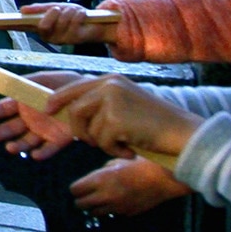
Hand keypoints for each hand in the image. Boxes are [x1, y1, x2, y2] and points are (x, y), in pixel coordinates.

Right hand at [0, 71, 83, 158]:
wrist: (87, 94)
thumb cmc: (63, 83)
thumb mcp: (44, 78)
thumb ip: (30, 86)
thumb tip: (21, 98)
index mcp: (24, 101)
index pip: (3, 108)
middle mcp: (31, 118)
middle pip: (11, 127)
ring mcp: (43, 129)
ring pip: (26, 140)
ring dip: (17, 145)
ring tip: (10, 147)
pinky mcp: (58, 139)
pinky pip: (48, 149)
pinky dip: (41, 153)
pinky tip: (34, 155)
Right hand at [23, 2, 115, 45]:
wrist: (94, 22)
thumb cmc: (71, 15)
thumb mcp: (55, 7)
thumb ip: (40, 8)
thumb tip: (22, 10)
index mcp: (40, 28)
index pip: (22, 27)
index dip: (10, 25)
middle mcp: (48, 36)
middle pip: (43, 25)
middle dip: (52, 13)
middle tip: (58, 9)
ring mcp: (61, 40)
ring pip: (61, 21)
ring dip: (69, 11)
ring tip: (74, 10)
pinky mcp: (75, 40)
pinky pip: (74, 22)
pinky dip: (79, 14)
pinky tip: (82, 14)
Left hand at [43, 74, 202, 160]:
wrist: (182, 132)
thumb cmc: (156, 123)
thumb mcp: (125, 103)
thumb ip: (101, 103)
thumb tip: (73, 113)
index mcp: (110, 80)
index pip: (74, 87)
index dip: (58, 99)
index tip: (47, 109)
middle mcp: (109, 86)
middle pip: (74, 110)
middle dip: (80, 130)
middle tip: (96, 142)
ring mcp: (112, 101)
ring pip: (88, 128)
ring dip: (102, 142)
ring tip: (123, 142)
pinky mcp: (116, 119)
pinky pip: (102, 142)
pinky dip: (115, 150)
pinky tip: (131, 147)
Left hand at [70, 157, 190, 216]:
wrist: (164, 179)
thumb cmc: (141, 164)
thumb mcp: (118, 160)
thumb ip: (103, 171)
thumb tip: (96, 177)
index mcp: (101, 180)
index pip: (75, 190)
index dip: (75, 188)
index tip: (78, 185)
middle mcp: (106, 196)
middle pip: (81, 205)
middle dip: (80, 199)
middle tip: (83, 194)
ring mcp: (117, 207)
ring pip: (95, 213)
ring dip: (93, 206)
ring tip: (98, 198)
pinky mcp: (127, 213)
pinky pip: (112, 213)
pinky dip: (110, 209)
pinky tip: (117, 200)